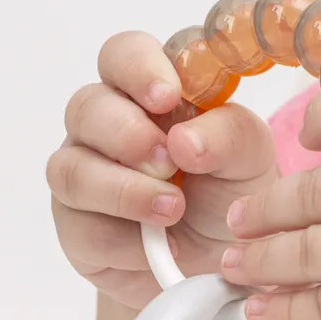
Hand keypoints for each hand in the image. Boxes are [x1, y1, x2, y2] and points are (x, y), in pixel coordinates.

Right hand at [47, 31, 277, 309]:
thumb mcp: (248, 161)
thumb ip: (228, 135)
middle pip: (87, 108)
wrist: (220, 263)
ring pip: (72, 170)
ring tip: (173, 210)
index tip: (167, 98)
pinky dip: (126, 242)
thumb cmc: (229, 197)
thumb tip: (183, 140)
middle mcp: (107, 129)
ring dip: (124, 191)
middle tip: (171, 166)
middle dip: (128, 136)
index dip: (138, 69)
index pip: (123, 56)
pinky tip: (161, 247)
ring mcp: (86, 177)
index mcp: (149, 96)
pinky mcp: (78, 229)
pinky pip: (83, 228)